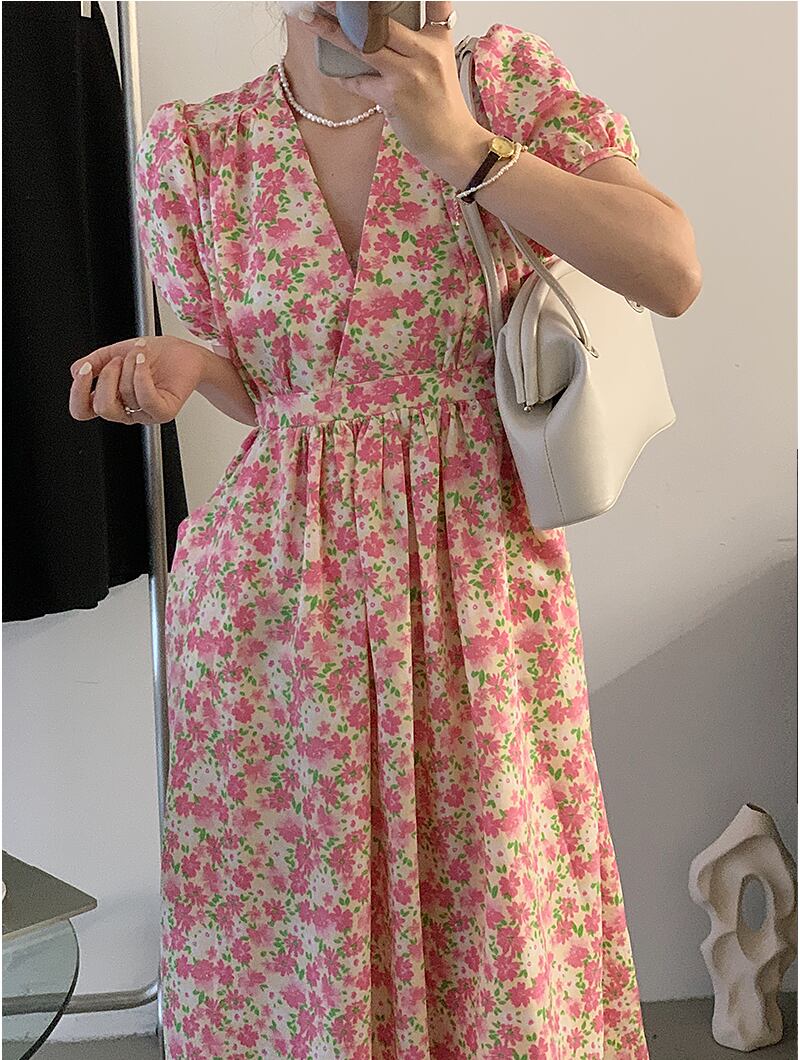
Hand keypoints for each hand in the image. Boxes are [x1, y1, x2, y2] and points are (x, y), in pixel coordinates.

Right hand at [68, 335, 206, 424]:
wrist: (184, 352)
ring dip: (130, 365)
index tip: (84, 370)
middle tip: (119, 359)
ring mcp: (146, 414)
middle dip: (108, 376)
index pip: (83, 410)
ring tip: (139, 353)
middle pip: (102, 407)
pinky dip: (141, 374)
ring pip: (125, 395)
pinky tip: (142, 359)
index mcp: (111, 399)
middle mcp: (127, 410)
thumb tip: (76, 371)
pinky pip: (145, 398)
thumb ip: (95, 362)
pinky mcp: (164, 412)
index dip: (78, 393)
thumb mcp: (117, 352)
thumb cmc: (156, 355)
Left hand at [293, 2, 482, 169]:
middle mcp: (424, 51)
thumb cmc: (442, 105)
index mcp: (437, 38)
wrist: (453, 142)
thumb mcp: (439, 63)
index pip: (431, 1)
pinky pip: (359, 82)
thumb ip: (417, 42)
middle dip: (349, 7)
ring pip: (363, 45)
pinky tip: (333, 72)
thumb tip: (378, 27)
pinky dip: (344, 78)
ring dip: (332, 32)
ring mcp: (408, 73)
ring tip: (310, 20)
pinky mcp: (392, 96)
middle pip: (382, 19)